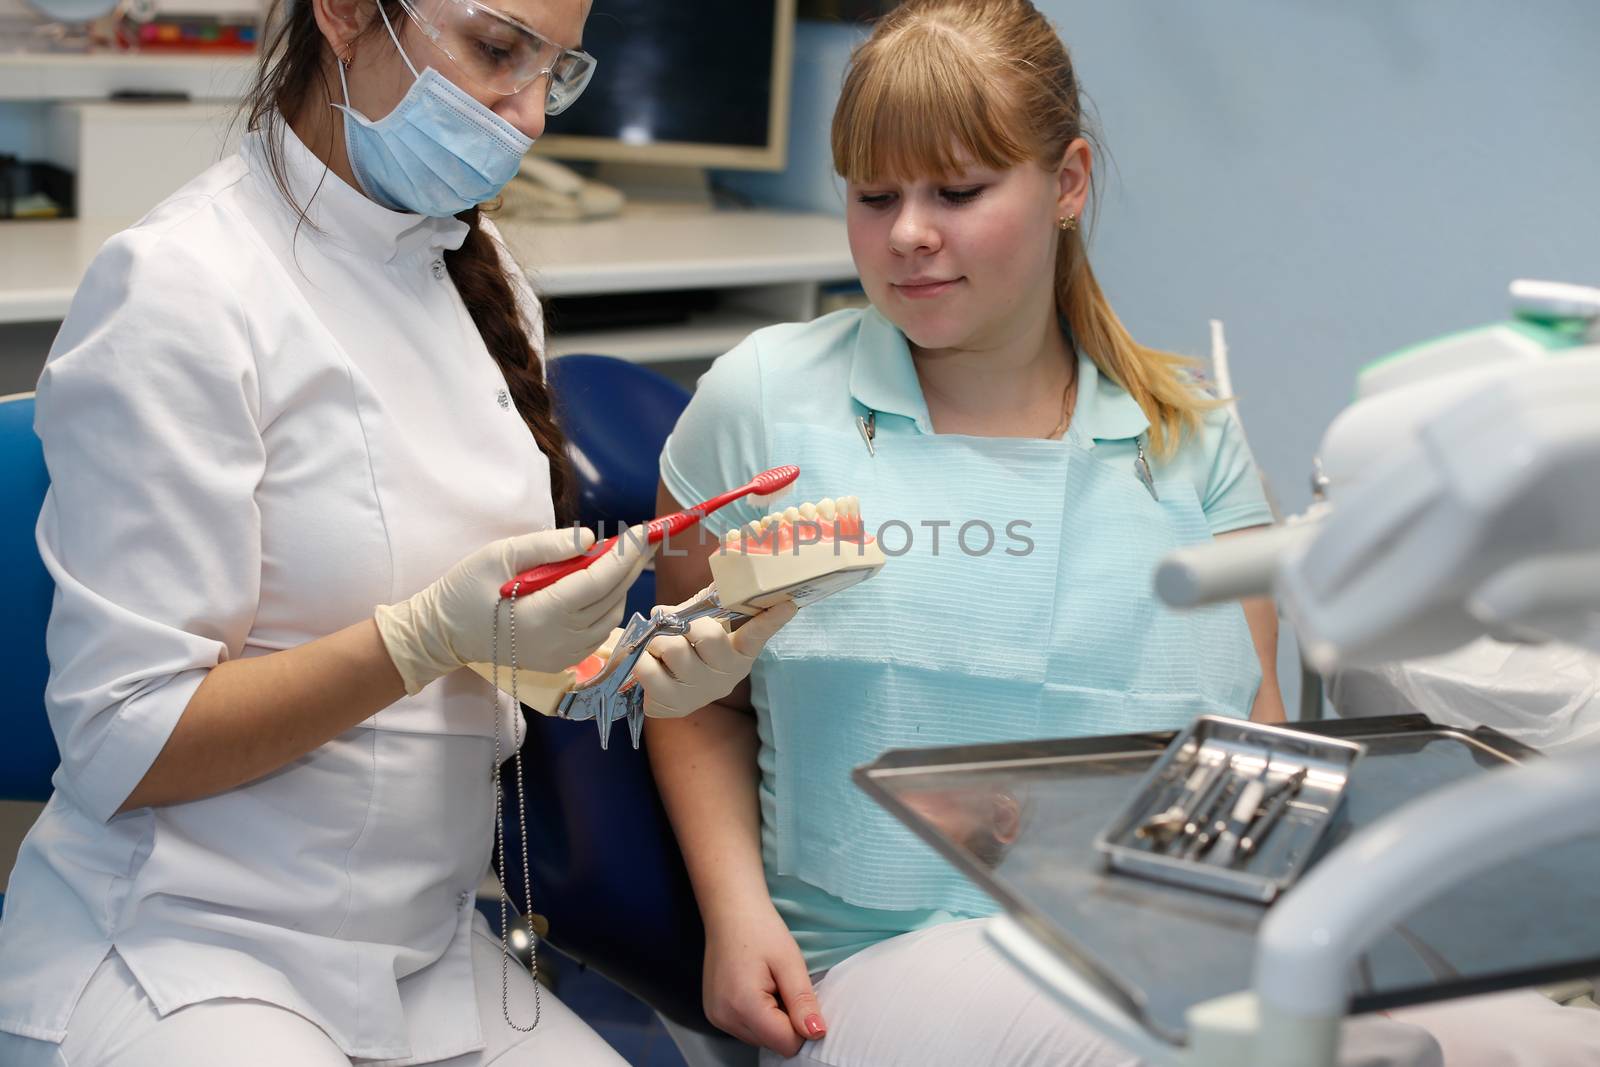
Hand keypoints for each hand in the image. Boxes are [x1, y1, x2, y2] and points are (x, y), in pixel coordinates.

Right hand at [375, 526, 651, 693]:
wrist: (443, 634)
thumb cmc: (465, 590)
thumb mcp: (498, 556)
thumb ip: (546, 546)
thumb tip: (591, 539)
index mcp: (544, 614)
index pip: (599, 581)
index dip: (625, 555)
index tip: (644, 532)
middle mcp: (561, 640)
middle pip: (612, 597)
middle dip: (632, 565)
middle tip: (647, 538)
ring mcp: (564, 655)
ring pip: (611, 616)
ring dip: (621, 586)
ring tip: (620, 558)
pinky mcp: (563, 660)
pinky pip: (599, 631)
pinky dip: (608, 606)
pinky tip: (601, 585)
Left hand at [631, 588, 796, 717]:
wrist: (664, 688)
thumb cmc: (689, 648)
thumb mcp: (703, 624)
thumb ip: (711, 601)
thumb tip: (726, 571)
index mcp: (740, 652)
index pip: (758, 634)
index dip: (771, 619)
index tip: (788, 604)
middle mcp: (728, 676)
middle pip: (707, 635)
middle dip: (682, 624)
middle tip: (670, 625)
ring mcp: (701, 693)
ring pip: (673, 648)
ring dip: (656, 640)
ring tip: (656, 645)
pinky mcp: (673, 706)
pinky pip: (647, 670)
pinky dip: (640, 659)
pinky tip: (648, 663)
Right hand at [703, 904, 825, 1055]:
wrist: (730, 909)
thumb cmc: (761, 929)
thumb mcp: (790, 962)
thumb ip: (803, 1002)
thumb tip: (817, 1034)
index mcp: (743, 1005)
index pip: (786, 1044)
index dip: (802, 1025)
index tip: (800, 996)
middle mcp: (724, 1018)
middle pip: (772, 1043)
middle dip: (786, 1021)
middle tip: (782, 985)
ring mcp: (716, 1017)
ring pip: (760, 1038)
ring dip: (772, 1019)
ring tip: (769, 984)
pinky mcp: (714, 1013)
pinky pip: (746, 1029)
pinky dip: (758, 1015)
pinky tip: (756, 987)